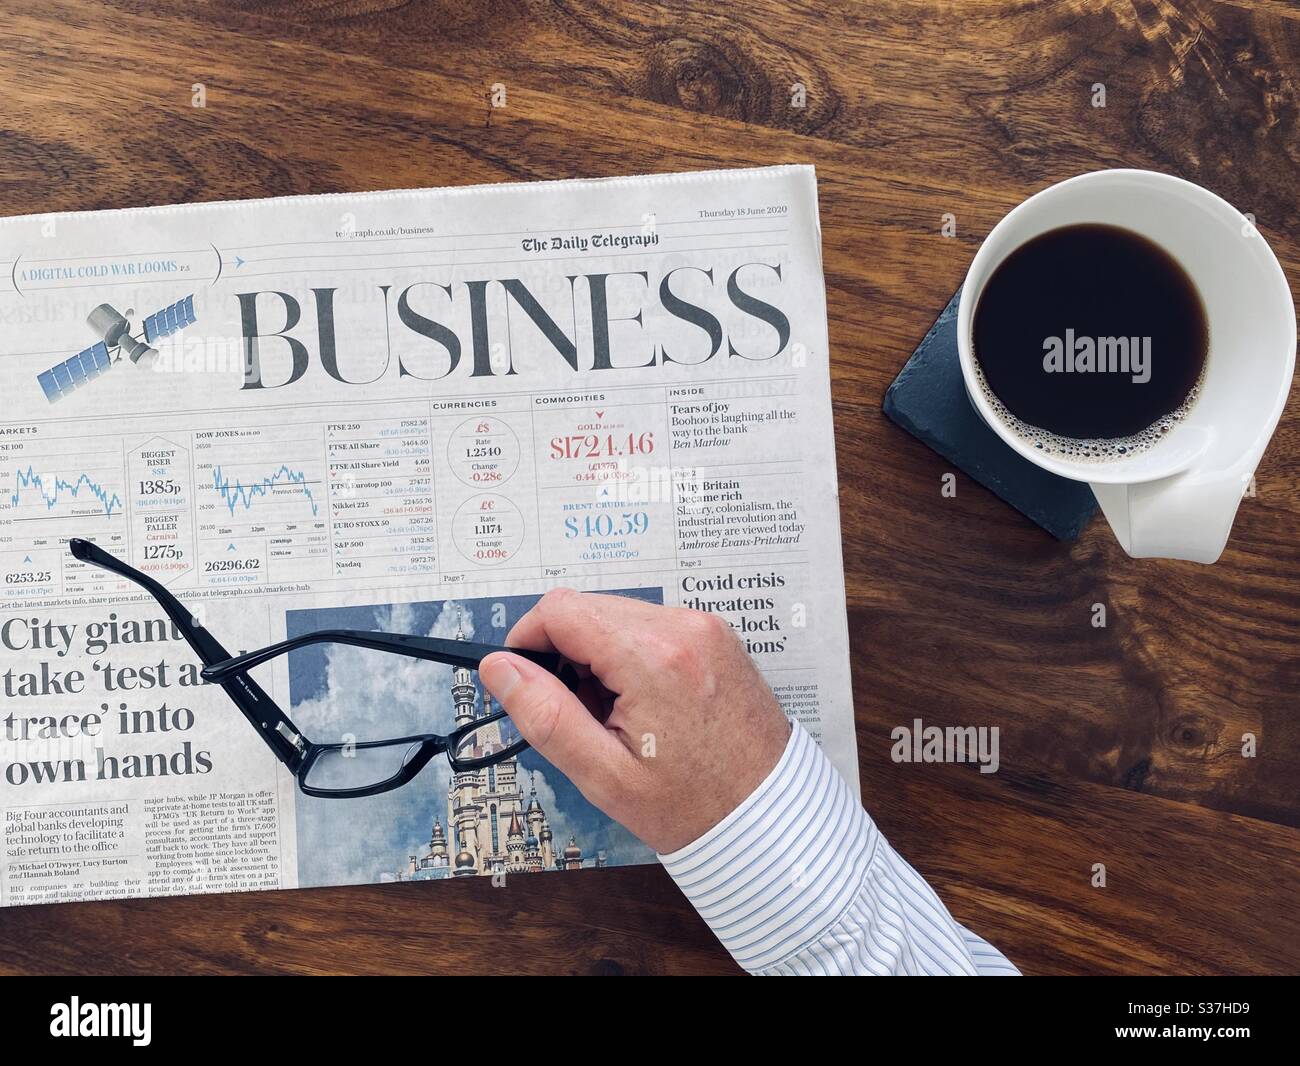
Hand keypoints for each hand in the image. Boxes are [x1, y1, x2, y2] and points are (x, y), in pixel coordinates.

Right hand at [480, 588, 790, 853]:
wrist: (770, 815)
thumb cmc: (692, 805)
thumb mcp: (604, 774)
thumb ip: (544, 714)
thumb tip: (499, 666)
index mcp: (652, 657)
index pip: (561, 610)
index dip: (527, 639)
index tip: (523, 679)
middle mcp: (682, 627)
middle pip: (588, 609)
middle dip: (565, 654)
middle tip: (578, 714)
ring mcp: (705, 627)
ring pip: (617, 615)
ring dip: (599, 655)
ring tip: (615, 715)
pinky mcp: (716, 636)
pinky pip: (651, 627)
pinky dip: (631, 655)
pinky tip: (643, 704)